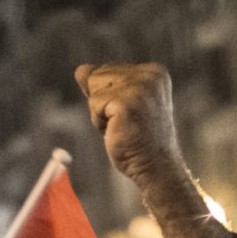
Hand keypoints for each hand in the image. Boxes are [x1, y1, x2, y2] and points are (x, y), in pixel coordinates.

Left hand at [75, 63, 185, 188]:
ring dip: (100, 113)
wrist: (156, 168)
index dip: (109, 96)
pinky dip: (99, 122)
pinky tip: (118, 132)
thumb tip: (80, 69)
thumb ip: (102, 85)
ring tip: (122, 127)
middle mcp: (149, 75)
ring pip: (94, 89)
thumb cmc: (138, 140)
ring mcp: (139, 88)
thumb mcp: (121, 106)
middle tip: (126, 123)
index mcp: (154, 72)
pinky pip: (94, 104)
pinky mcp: (126, 103)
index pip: (108, 70)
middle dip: (103, 103)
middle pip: (98, 75)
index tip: (132, 115)